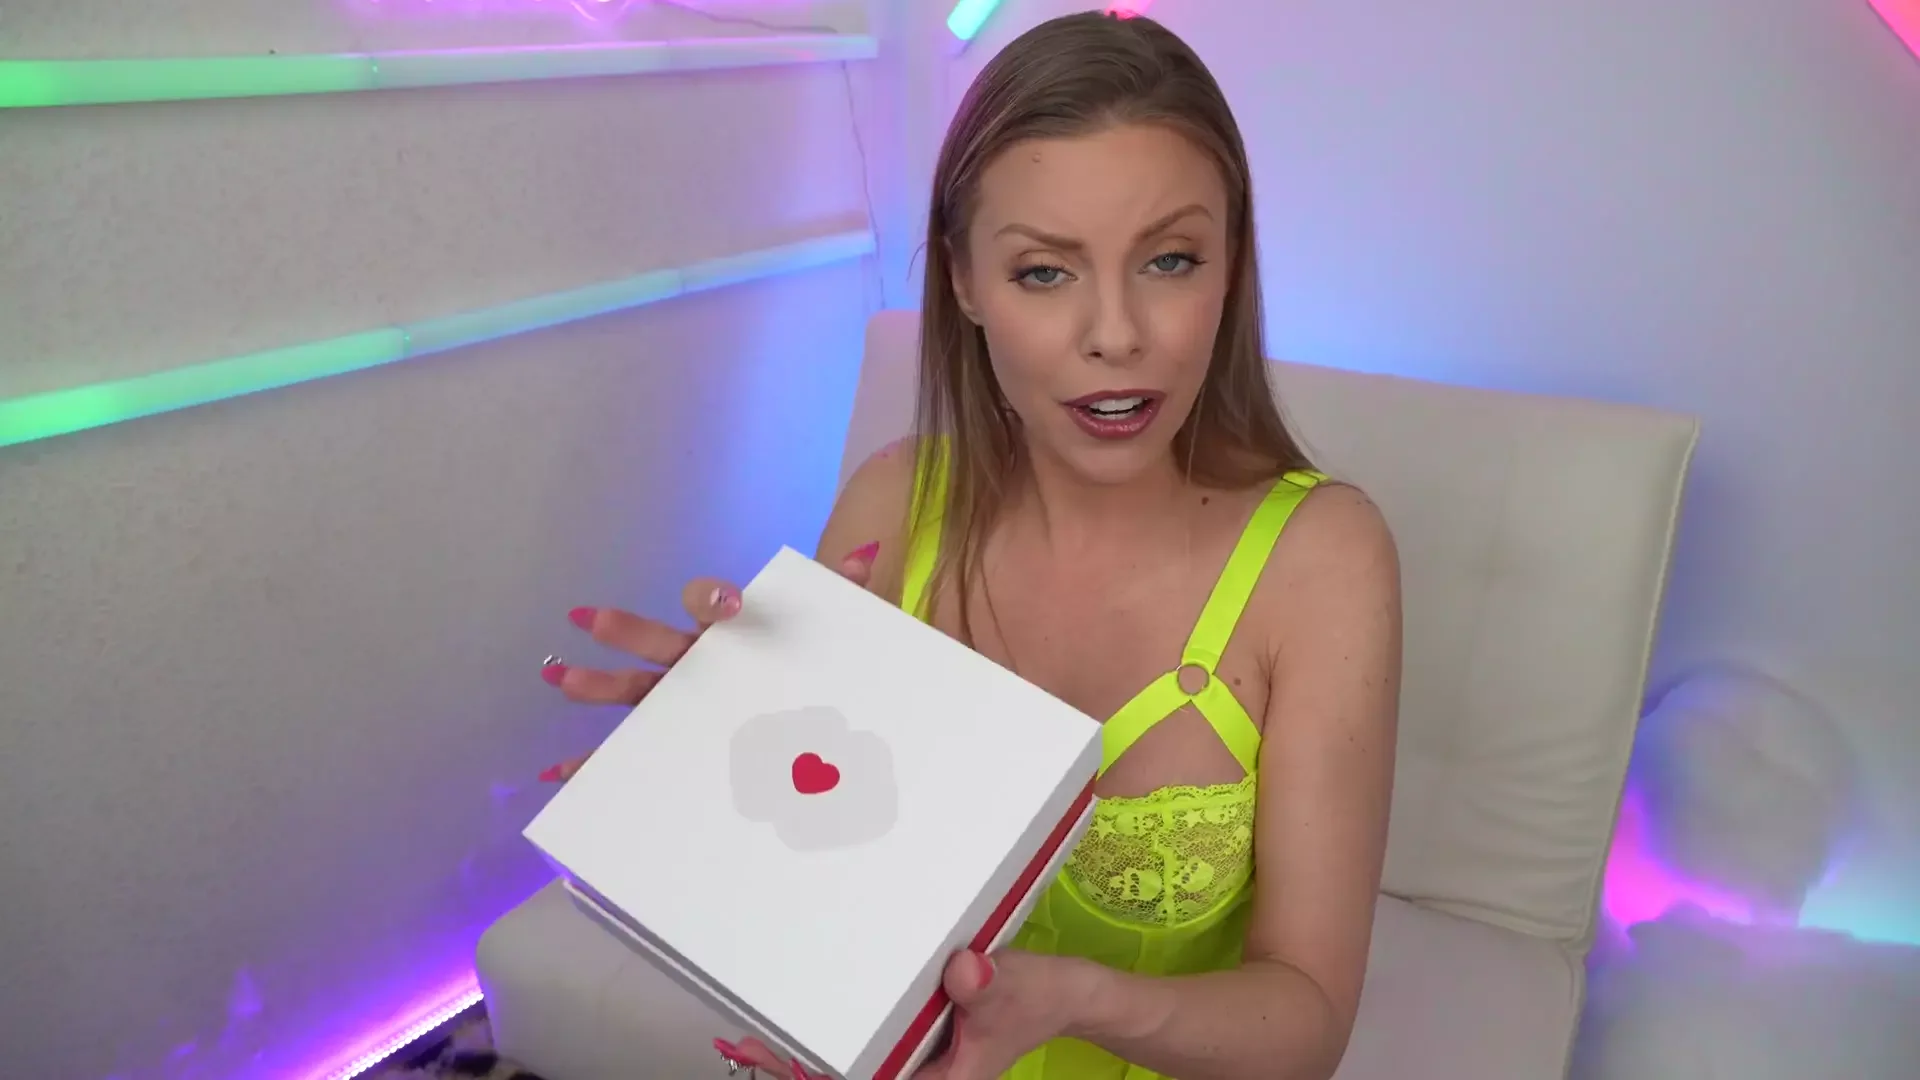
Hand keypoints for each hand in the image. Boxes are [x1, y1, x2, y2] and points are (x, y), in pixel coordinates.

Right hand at [537, 540, 880, 781]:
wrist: (816, 716)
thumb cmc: (812, 668)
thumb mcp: (834, 638)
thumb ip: (843, 598)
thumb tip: (863, 555)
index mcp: (732, 634)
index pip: (716, 604)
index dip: (717, 600)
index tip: (728, 608)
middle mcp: (697, 661)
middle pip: (658, 640)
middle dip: (627, 632)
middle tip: (591, 618)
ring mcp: (678, 699)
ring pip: (632, 688)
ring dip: (596, 684)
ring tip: (560, 679)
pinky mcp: (670, 738)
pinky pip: (627, 749)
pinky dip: (592, 762)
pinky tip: (559, 773)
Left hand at [710, 952, 1078, 1079]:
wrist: (1063, 995)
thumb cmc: (1039, 997)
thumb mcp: (1015, 987)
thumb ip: (989, 985)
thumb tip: (965, 973)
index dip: (822, 1074)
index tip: (776, 1059)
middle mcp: (922, 1073)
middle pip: (854, 1073)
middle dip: (803, 1064)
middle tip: (749, 1042)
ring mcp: (918, 1056)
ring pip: (858, 1059)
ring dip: (816, 1048)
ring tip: (758, 1032)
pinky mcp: (916, 1034)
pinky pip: (871, 1035)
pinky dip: (840, 1022)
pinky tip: (808, 1007)